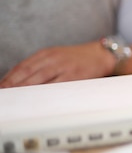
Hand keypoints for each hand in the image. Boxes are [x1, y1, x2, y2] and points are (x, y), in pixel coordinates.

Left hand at [0, 42, 114, 87]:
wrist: (100, 55)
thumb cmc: (78, 59)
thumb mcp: (57, 56)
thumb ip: (40, 66)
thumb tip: (22, 80)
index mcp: (46, 54)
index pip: (22, 66)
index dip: (9, 77)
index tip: (2, 86)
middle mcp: (53, 58)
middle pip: (27, 72)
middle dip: (12, 84)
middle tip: (3, 93)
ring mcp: (63, 67)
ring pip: (39, 78)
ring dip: (24, 88)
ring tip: (14, 97)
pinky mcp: (74, 76)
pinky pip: (56, 85)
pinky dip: (44, 92)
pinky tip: (36, 98)